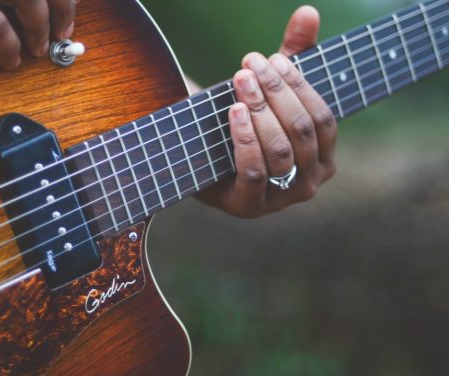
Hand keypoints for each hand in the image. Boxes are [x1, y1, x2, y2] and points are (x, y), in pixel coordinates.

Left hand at [199, 6, 336, 217]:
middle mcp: (310, 181)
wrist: (203, 160)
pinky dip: (245, 138)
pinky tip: (234, 111)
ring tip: (239, 83)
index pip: (322, 117)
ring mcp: (282, 198)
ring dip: (260, 112)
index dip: (299, 86)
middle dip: (275, 94)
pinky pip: (254, 171)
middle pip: (301, 131)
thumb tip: (308, 12)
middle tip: (248, 66)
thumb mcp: (271, 90)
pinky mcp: (251, 206)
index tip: (271, 60)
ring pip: (280, 151)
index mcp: (324, 155)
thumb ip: (293, 54)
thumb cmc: (246, 124)